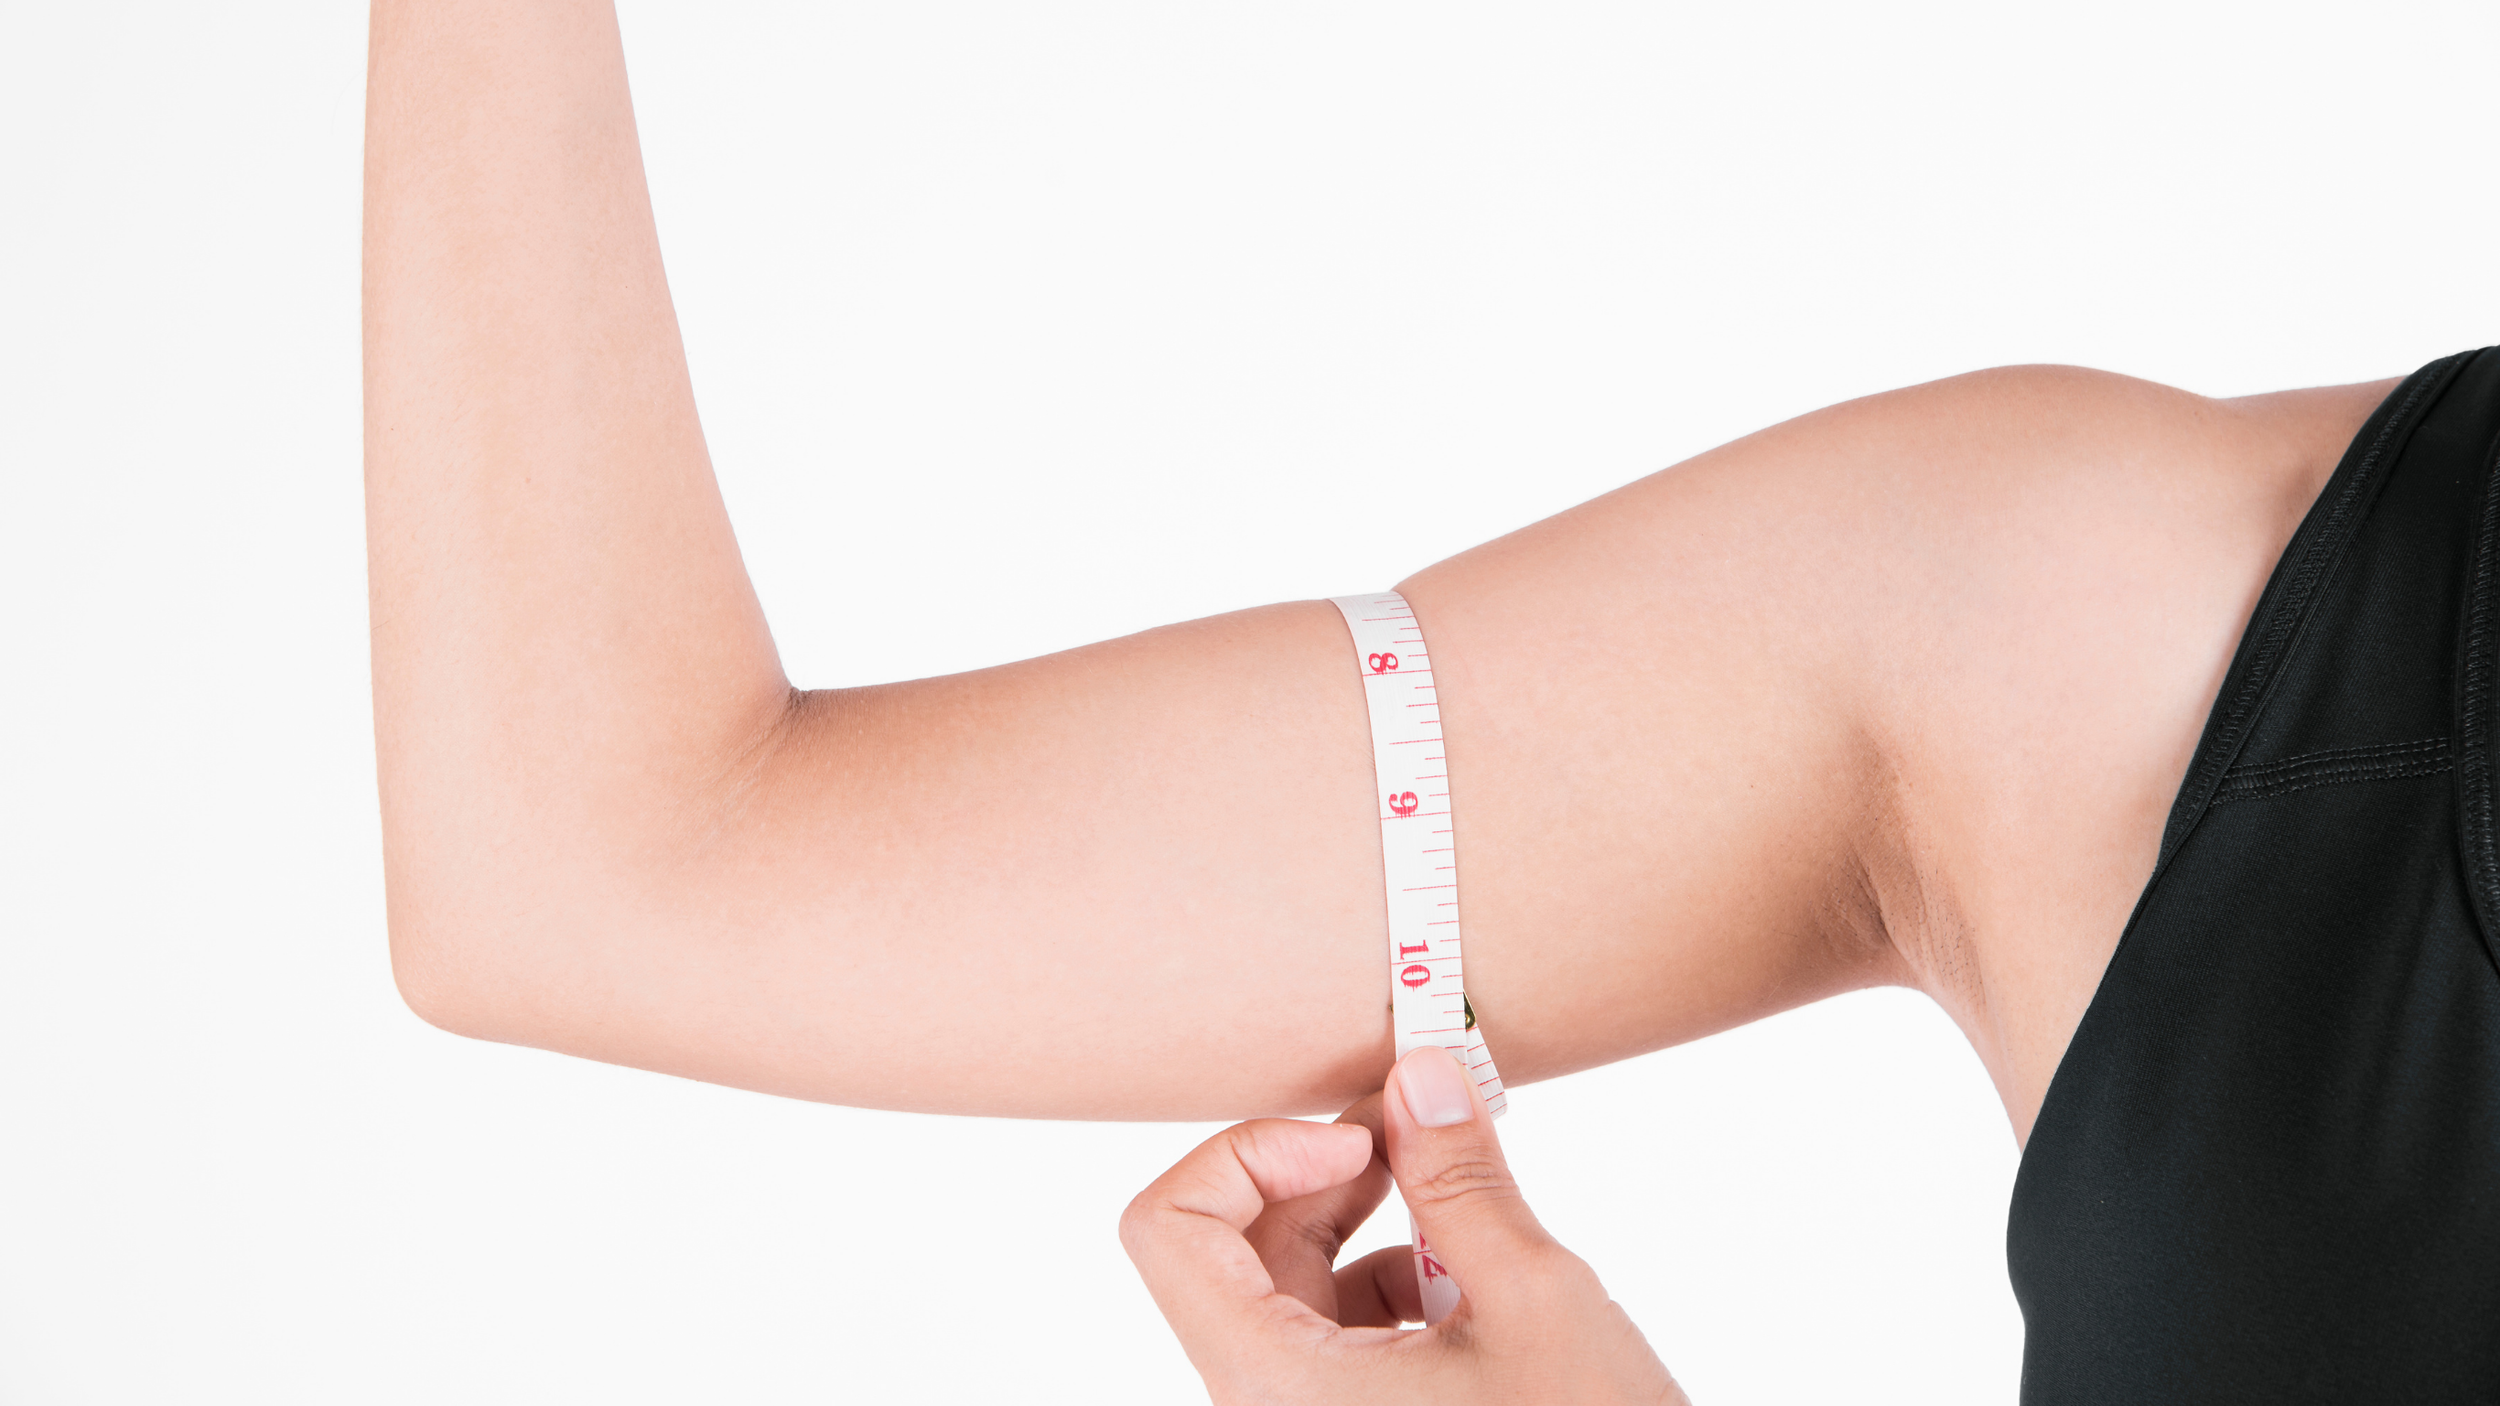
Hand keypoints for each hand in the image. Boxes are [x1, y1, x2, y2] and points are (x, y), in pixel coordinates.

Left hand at [1121, 1045, 1688, 1404]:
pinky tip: (1473, 1277)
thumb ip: (1461, 1179)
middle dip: (1323, 1168)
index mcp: (1277, 1385)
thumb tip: (1419, 1075)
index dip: (1246, 1154)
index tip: (1354, 1142)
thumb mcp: (1535, 1298)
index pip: (1166, 1232)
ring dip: (1364, 1217)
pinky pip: (1332, 1329)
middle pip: (1232, 1246)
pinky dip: (1390, 1277)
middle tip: (1419, 1126)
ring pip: (1285, 1283)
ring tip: (1460, 1197)